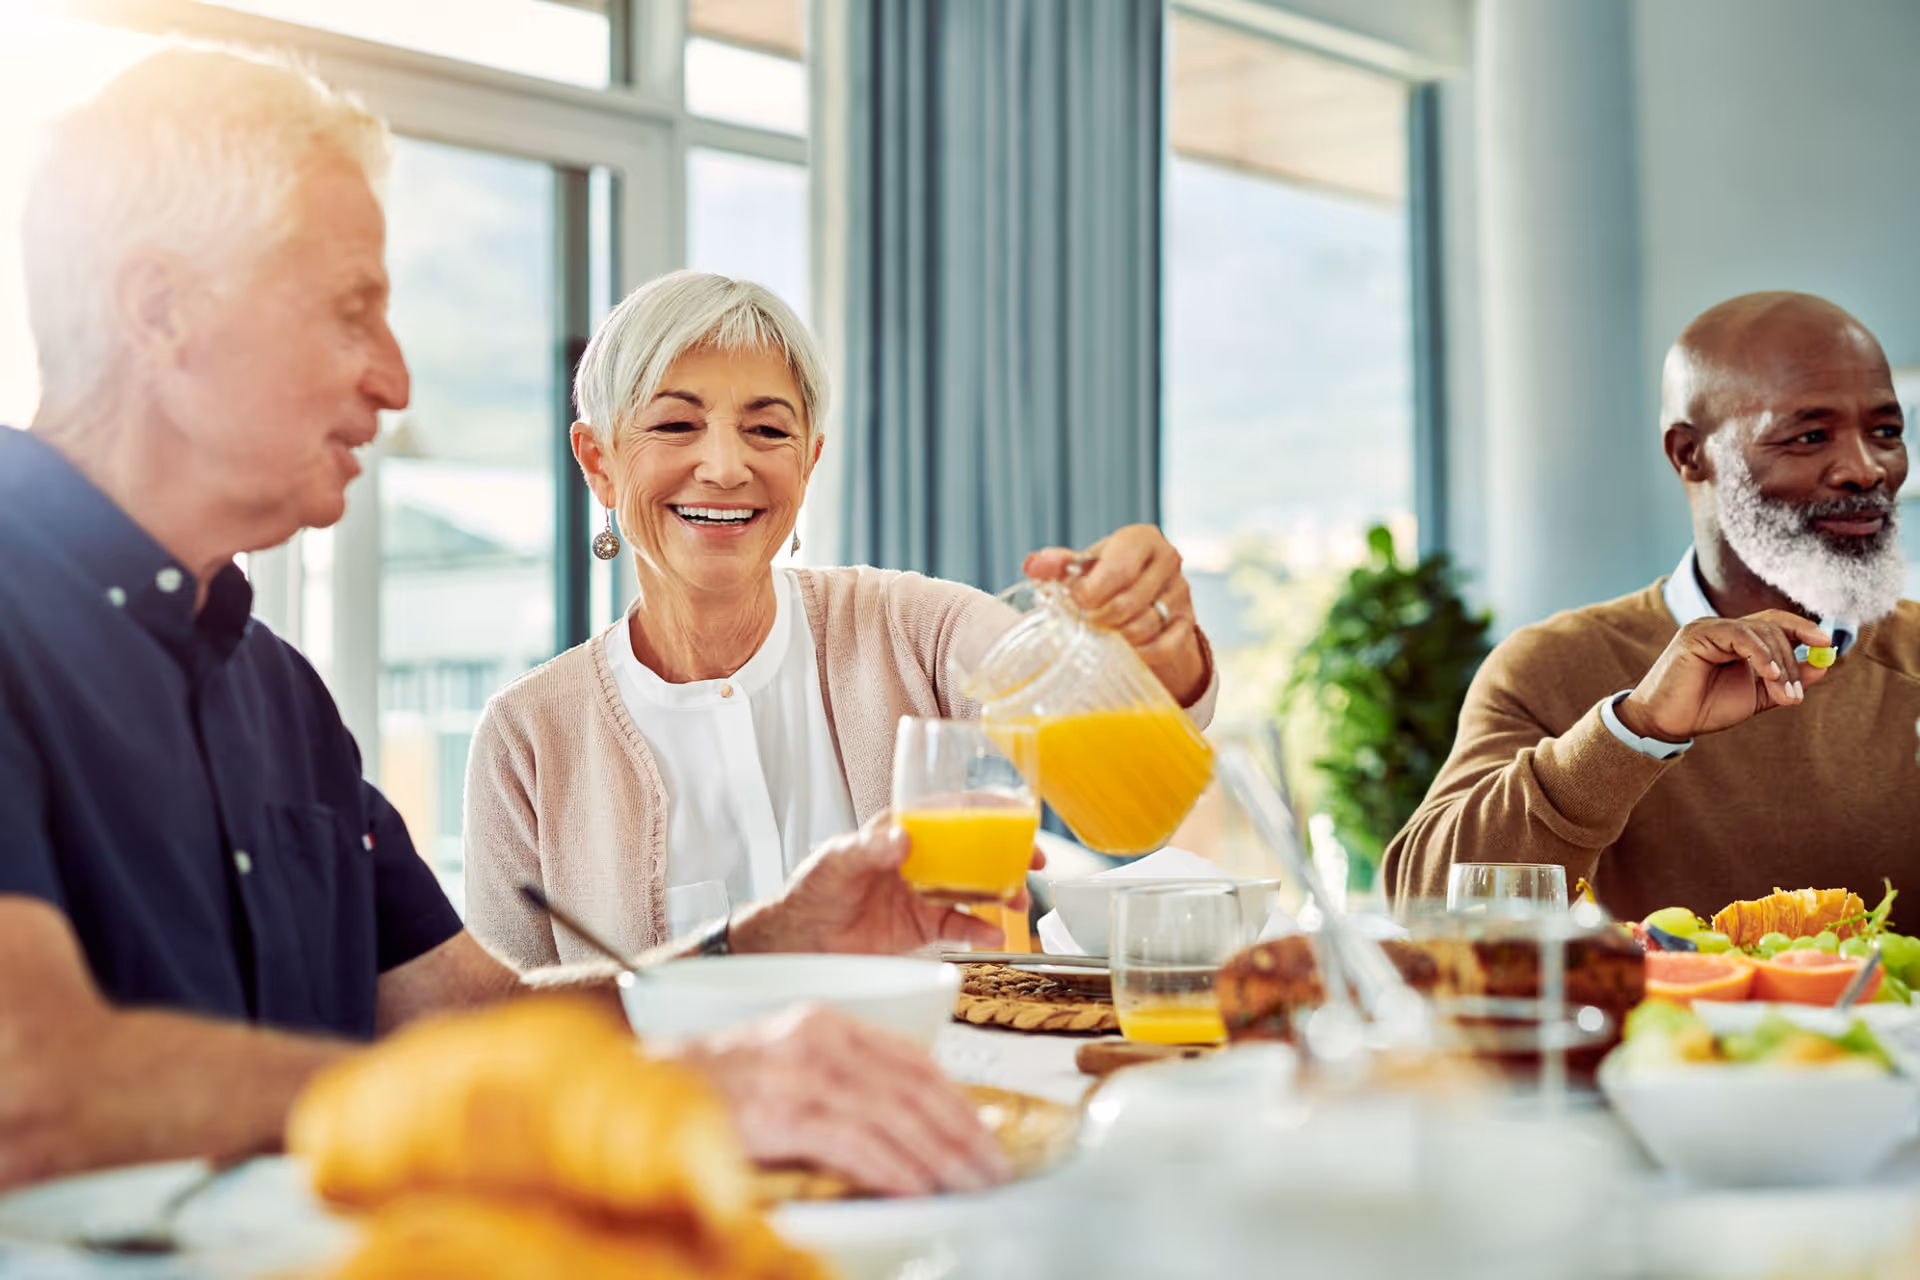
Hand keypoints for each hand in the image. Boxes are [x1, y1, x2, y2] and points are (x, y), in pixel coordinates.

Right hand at [664, 1004, 1008, 1195]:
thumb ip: (844, 1084)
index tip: (984, 1130)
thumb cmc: (718, 1090)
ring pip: (891, 1114)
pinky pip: (853, 1142)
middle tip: (991, 1165)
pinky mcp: (782, 1110)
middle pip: (911, 1086)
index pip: (910, 1058)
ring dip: (938, 1155)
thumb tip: (908, 1125)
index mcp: (826, 1023)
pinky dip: (892, 1167)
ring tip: (967, 1183)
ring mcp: (799, 1072)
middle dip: (959, 1130)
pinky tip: (916, 1187)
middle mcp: (818, 1038)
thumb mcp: (790, 1070)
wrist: (647, 1091)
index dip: (955, 1097)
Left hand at [729, 814, 1044, 955]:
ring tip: (1019, 900)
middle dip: (1008, 853)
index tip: (1016, 814)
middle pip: (973, 850)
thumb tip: (903, 838)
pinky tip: (993, 934)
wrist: (798, 940)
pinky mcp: (922, 928)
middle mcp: (919, 860)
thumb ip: (869, 849)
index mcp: (900, 831)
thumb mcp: (836, 860)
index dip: (985, 810)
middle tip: (1034, 860)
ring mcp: (923, 894)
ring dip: (1001, 892)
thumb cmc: (811, 890)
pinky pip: (959, 926)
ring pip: (974, 888)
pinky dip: (979, 930)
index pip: (948, 812)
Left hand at [1025, 524, 1209, 705]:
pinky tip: (1123, 649)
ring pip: (1144, 626)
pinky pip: (1162, 646)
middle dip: (1098, 618)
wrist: (1142, 595)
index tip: (1072, 602)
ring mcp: (1181, 592)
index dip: (1089, 593)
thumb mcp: (1083, 566)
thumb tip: (1034, 565)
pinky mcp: (1188, 622)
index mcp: (1141, 539)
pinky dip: (1139, 653)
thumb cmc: (1107, 576)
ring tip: (1099, 634)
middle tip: (1081, 623)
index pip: (1118, 570)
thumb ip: (1058, 565)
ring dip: (1116, 637)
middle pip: (1129, 602)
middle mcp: (1167, 560)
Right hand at [1616, 611, 1832, 742]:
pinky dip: (1761, 655)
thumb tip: (1823, 664)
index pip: (1774, 622)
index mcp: (1735, 639)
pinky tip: (1769, 676)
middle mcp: (1722, 628)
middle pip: (1773, 627)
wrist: (1667, 722)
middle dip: (1792, 662)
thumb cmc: (1705, 708)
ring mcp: (1708, 628)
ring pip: (1760, 631)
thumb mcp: (1757, 695)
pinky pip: (1740, 636)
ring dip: (1780, 665)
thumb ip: (1787, 680)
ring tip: (1783, 695)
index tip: (1827, 644)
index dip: (1803, 628)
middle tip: (1796, 695)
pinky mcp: (1696, 635)